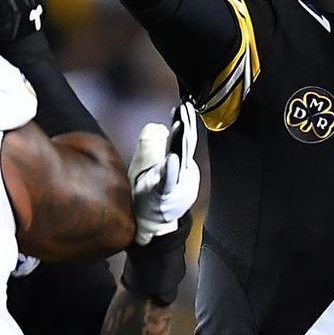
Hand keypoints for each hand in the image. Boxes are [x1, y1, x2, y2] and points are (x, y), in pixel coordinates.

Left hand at [128, 102, 200, 246]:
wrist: (153, 228)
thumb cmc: (148, 194)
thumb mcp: (148, 165)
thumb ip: (153, 144)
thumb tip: (158, 127)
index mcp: (176, 162)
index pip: (181, 137)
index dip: (183, 122)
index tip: (183, 106)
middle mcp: (179, 172)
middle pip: (184, 145)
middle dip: (185, 127)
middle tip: (186, 110)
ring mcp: (173, 185)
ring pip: (178, 160)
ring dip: (179, 142)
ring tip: (179, 125)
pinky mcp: (163, 196)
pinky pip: (168, 182)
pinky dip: (170, 170)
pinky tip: (170, 159)